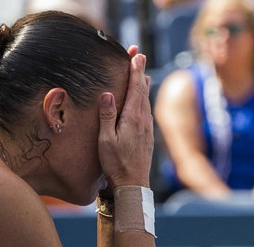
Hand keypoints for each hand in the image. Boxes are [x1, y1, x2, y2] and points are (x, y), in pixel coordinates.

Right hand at [98, 49, 153, 189]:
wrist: (133, 185)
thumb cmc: (116, 164)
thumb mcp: (106, 141)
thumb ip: (107, 116)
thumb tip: (108, 94)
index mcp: (132, 118)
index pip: (135, 88)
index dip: (135, 70)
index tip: (135, 55)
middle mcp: (143, 120)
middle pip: (142, 90)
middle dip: (140, 72)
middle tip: (139, 55)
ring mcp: (147, 128)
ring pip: (146, 100)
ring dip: (143, 85)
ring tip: (143, 73)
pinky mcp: (147, 136)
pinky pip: (146, 111)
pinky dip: (144, 99)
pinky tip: (143, 100)